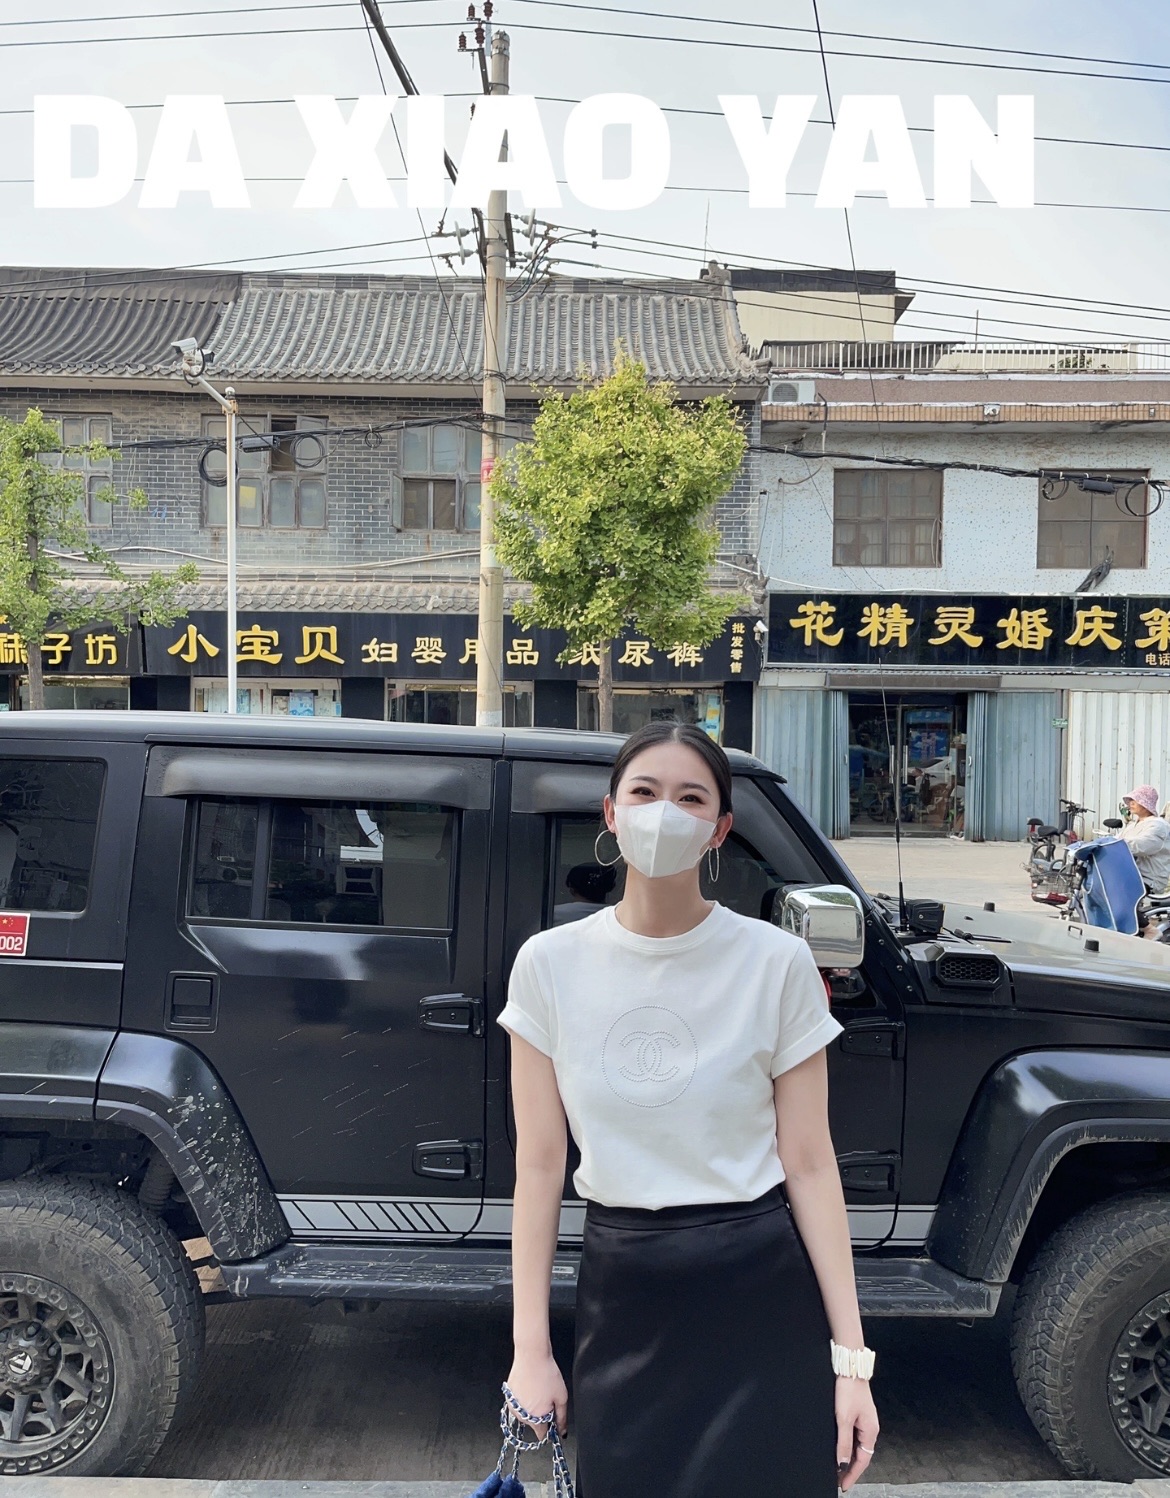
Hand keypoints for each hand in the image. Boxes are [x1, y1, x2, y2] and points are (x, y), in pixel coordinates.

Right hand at [506, 1350, 568, 1437]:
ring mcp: (513, 1406)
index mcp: (536, 1419)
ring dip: (532, 1407)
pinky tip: (530, 1386)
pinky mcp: (508, 1396)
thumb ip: (562, 1417)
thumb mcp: (561, 1397)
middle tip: (547, 1398)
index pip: (542, 1434)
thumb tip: (562, 1431)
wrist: (531, 1356)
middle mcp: (522, 1416)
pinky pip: (518, 1403)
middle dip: (541, 1415)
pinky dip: (524, 1398)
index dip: (550, 1429)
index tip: (552, 1422)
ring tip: (538, 1390)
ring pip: (525, 1413)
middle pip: (534, 1423)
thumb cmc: (547, 1374)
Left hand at [835, 1375, 878, 1491]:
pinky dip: (847, 1446)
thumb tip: (842, 1463)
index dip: (852, 1474)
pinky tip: (839, 1448)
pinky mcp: (857, 1414)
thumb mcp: (843, 1418)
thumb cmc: (849, 1389)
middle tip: (838, 1480)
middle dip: (850, 1469)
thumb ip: (843, 1442)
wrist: (849, 1367)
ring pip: (857, 1446)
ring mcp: (864, 1421)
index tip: (843, 1485)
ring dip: (848, 1458)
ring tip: (837, 1468)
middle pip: (861, 1455)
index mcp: (870, 1431)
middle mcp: (869, 1428)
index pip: (862, 1461)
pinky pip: (853, 1436)